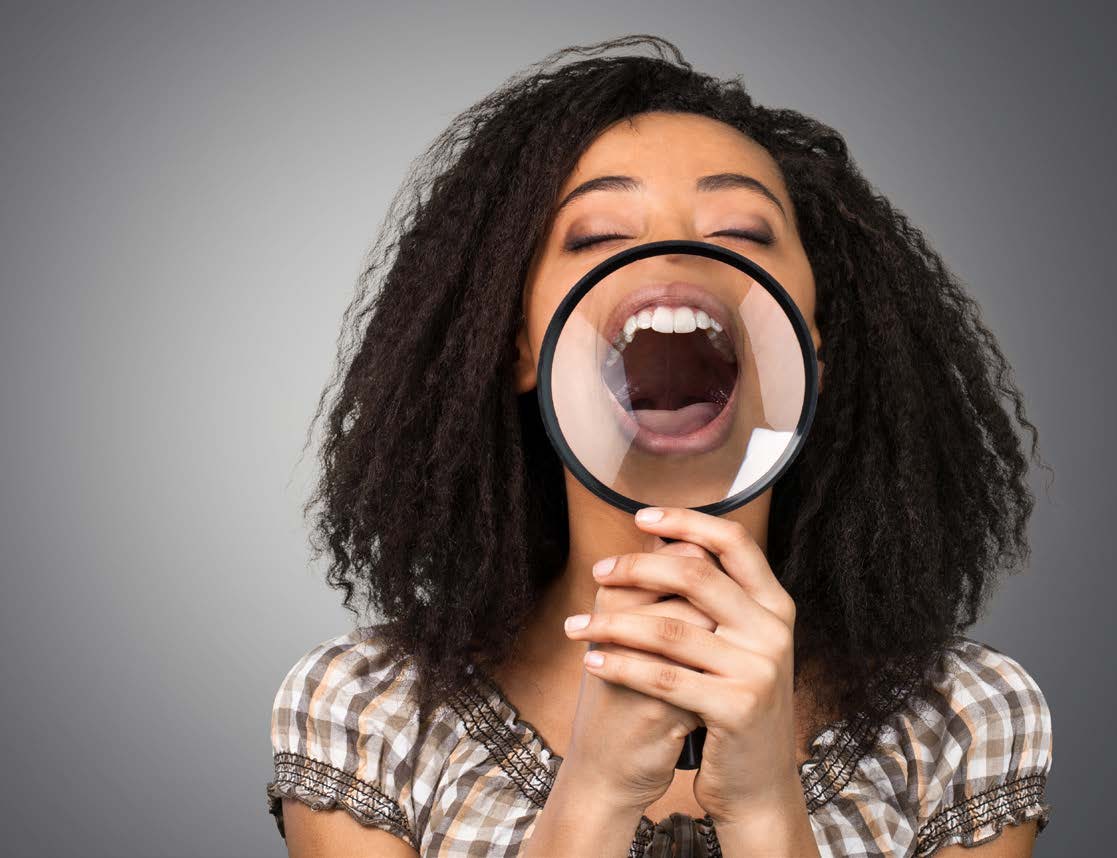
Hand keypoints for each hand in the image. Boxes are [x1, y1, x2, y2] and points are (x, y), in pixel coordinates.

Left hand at [563, 506, 799, 826]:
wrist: (757, 783)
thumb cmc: (732, 704)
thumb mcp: (736, 645)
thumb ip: (711, 600)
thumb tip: (657, 541)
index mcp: (774, 605)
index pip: (733, 542)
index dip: (687, 522)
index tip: (641, 516)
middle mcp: (773, 630)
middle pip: (695, 575)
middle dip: (637, 568)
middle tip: (597, 572)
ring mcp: (759, 669)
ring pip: (669, 629)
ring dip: (613, 625)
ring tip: (577, 627)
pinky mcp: (737, 707)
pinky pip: (663, 677)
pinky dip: (620, 666)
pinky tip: (591, 662)